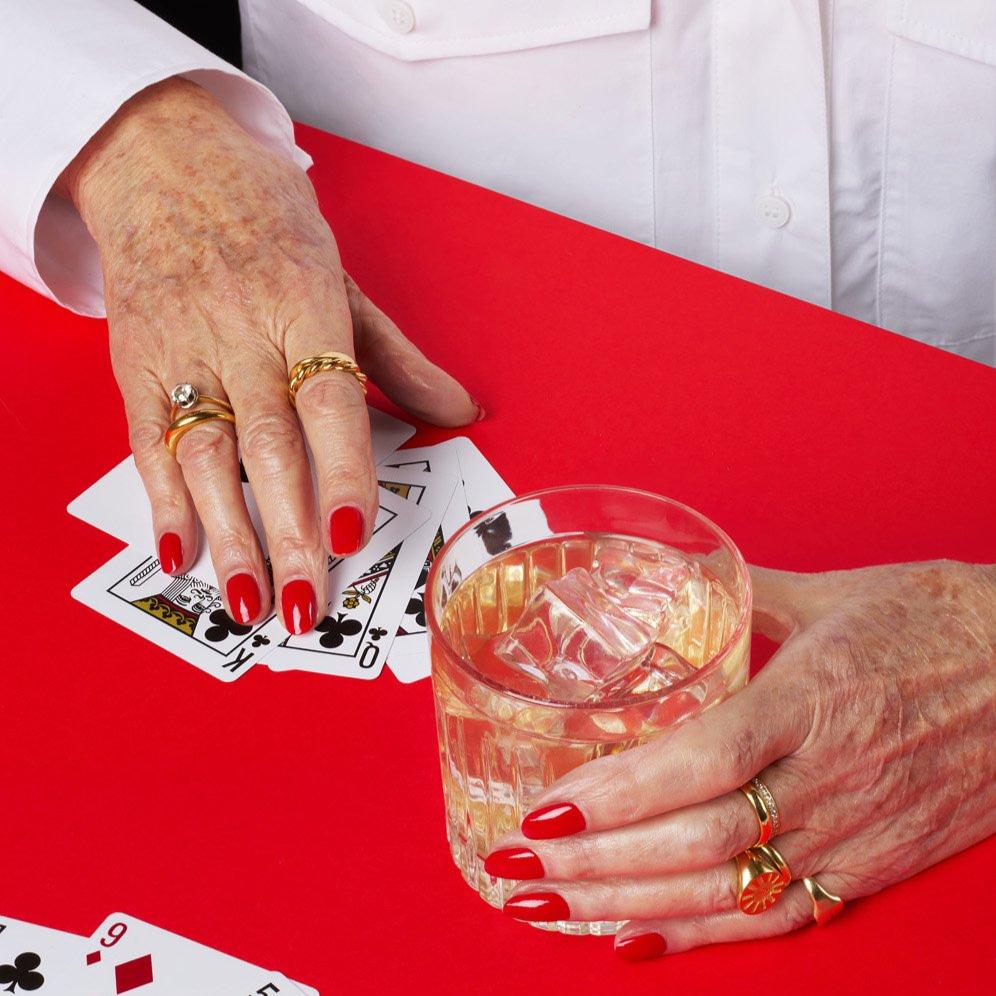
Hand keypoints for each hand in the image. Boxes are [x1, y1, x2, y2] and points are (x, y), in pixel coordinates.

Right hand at [61, 78, 477, 633]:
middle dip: (287, 533)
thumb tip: (464, 411)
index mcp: (305, 306)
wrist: (164, 162)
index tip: (349, 535)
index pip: (329, 400)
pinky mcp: (136, 366)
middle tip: (306, 605)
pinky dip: (161, 503)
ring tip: (248, 602)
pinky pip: (148, 442)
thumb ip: (400, 359)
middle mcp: (243, 334)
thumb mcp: (343, 280)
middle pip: (269, 446)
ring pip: (206, 455)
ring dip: (227, 534)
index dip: (340, 470)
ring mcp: (184, 351)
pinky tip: (178, 554)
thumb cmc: (267, 223)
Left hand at [485, 560, 995, 958]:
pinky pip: (779, 918)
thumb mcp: (839, 594)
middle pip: (696, 840)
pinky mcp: (871, 865)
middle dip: (594, 861)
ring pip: (725, 890)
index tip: (548, 808)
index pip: (701, 760)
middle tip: (515, 864)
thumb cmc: (947, 624)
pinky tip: (635, 941)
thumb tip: (682, 577)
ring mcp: (851, 833)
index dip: (620, 793)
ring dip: (626, 905)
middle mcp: (827, 778)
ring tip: (548, 908)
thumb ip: (750, 593)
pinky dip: (702, 936)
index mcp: (812, 700)